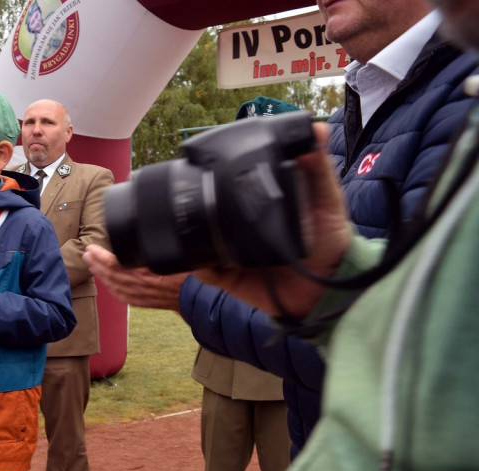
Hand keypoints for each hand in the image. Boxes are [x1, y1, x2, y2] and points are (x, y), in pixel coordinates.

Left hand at [83, 245, 185, 311]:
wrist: (198, 299)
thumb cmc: (192, 276)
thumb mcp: (182, 258)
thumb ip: (169, 248)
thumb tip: (160, 235)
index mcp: (149, 273)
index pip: (118, 264)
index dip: (103, 257)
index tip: (93, 248)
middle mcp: (142, 286)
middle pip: (112, 274)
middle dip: (97, 264)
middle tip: (86, 253)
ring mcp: (142, 295)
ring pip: (115, 286)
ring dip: (101, 275)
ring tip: (91, 264)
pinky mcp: (144, 302)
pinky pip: (123, 297)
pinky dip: (112, 289)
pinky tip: (106, 284)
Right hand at [194, 122, 351, 318]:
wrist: (326, 290)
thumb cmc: (330, 240)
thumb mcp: (327, 198)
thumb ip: (319, 167)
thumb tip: (317, 128)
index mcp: (258, 199)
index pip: (229, 181)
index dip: (215, 170)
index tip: (206, 160)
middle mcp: (239, 222)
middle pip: (207, 207)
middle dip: (195, 200)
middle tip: (194, 193)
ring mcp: (230, 248)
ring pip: (198, 236)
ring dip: (190, 230)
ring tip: (191, 224)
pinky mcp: (226, 276)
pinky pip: (202, 268)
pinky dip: (197, 262)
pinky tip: (203, 256)